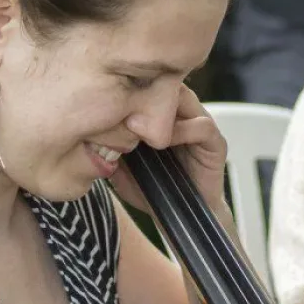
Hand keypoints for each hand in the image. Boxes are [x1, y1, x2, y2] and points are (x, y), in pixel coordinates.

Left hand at [109, 85, 228, 213]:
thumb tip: (88, 132)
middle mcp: (184, 116)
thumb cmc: (151, 191)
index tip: (111, 99)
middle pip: (168, 85)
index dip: (132, 87)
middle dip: (147, 93)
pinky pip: (202, 126)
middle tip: (124, 105)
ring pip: (185, 99)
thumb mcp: (121, 168)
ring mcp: (201, 127)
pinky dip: (182, 130)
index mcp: (163, 116)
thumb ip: (110, 148)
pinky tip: (164, 142)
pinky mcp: (215, 143)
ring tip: (139, 126)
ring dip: (163, 109)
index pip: (150, 85)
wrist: (180, 218)